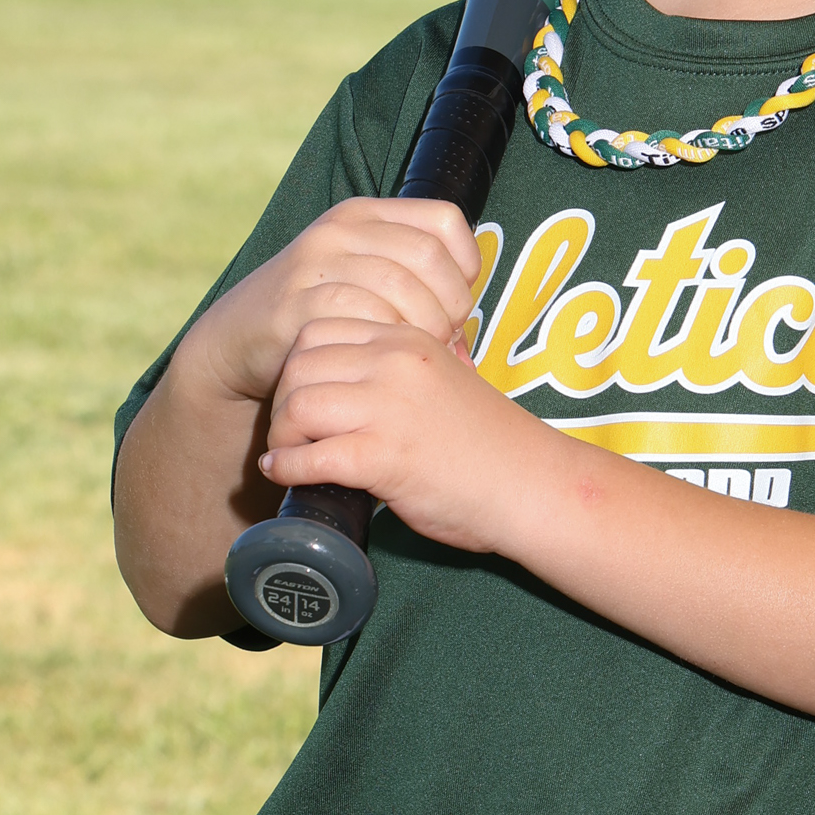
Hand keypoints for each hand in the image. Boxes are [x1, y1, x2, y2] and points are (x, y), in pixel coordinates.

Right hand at [174, 198, 481, 409]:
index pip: (446, 221)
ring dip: (424, 332)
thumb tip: (467, 338)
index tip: (456, 304)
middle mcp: (341, 228)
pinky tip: (383, 362)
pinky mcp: (298, 303)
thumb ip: (414, 293)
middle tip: (444, 341)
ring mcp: (317, 262)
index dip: (466, 266)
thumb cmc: (318, 319)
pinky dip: (387, 344)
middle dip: (451, 307)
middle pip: (430, 257)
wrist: (238, 341)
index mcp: (365, 214)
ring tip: (417, 355)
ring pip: (403, 289)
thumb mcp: (364, 285)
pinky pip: (366, 319)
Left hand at [258, 315, 549, 553]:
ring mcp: (388, 409)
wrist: (532, 485)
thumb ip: (403, 373)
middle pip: (298, 365)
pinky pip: (310, 456)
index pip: (320, 329)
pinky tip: (288, 476)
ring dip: (282, 437)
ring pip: (296, 406)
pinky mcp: (385, 457)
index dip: (299, 366)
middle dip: (282, 401)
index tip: (304, 397)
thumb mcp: (445, 381)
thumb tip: (352, 387)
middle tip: (291, 432)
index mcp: (409, 340)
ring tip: (290, 455)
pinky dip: (288, 469)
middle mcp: (395, 365)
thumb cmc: (491, 444)